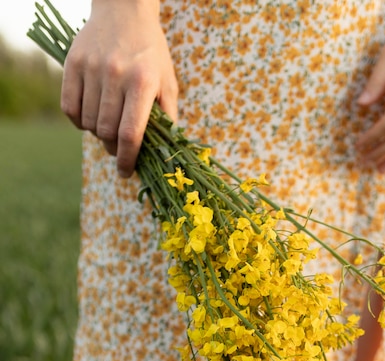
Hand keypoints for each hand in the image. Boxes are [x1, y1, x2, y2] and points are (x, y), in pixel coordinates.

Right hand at [61, 0, 177, 177]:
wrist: (125, 12)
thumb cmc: (151, 55)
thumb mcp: (168, 84)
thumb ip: (167, 119)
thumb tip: (164, 156)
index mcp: (143, 83)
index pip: (131, 134)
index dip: (128, 160)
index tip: (127, 173)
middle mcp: (116, 75)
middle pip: (107, 132)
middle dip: (113, 148)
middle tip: (119, 146)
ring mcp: (92, 68)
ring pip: (87, 123)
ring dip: (97, 133)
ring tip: (107, 124)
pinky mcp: (72, 63)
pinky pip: (69, 108)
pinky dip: (78, 120)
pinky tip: (90, 115)